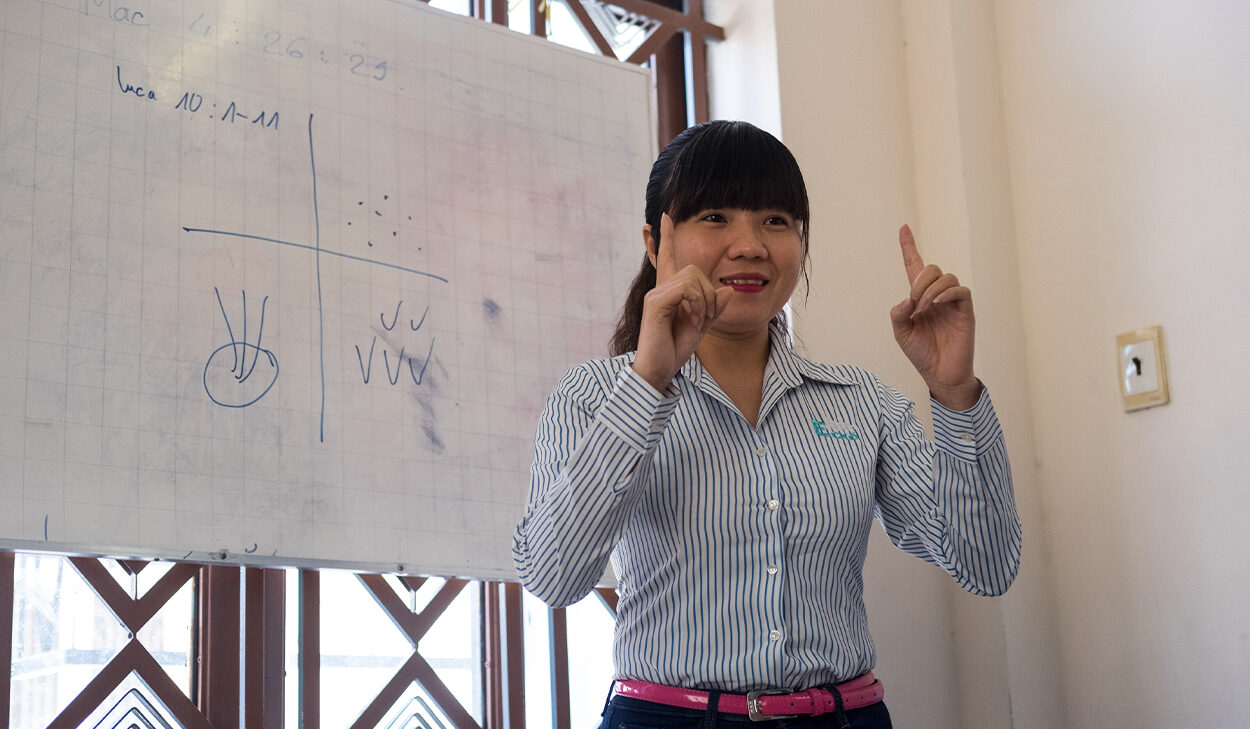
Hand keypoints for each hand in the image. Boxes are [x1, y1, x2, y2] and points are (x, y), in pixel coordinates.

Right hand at [631, 214, 733, 390]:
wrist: (659, 371)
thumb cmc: (675, 349)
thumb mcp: (701, 326)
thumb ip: (714, 307)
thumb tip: (727, 288)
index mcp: (669, 292)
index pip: (667, 258)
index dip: (667, 237)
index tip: (667, 216)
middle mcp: (659, 289)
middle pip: (694, 269)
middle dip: (709, 291)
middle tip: (706, 316)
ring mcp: (656, 294)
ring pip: (692, 277)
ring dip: (705, 301)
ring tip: (699, 322)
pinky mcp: (656, 303)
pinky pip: (685, 289)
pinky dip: (697, 304)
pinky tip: (694, 321)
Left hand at [889, 224, 979, 409]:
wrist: (940, 374)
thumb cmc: (922, 353)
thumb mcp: (901, 334)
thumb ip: (897, 315)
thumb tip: (905, 299)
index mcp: (919, 298)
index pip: (914, 266)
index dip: (909, 246)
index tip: (903, 227)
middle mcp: (937, 296)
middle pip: (932, 269)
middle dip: (919, 281)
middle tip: (913, 303)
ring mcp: (952, 303)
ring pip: (947, 277)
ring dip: (930, 289)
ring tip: (923, 308)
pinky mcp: (966, 312)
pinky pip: (961, 291)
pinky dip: (947, 293)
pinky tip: (936, 304)